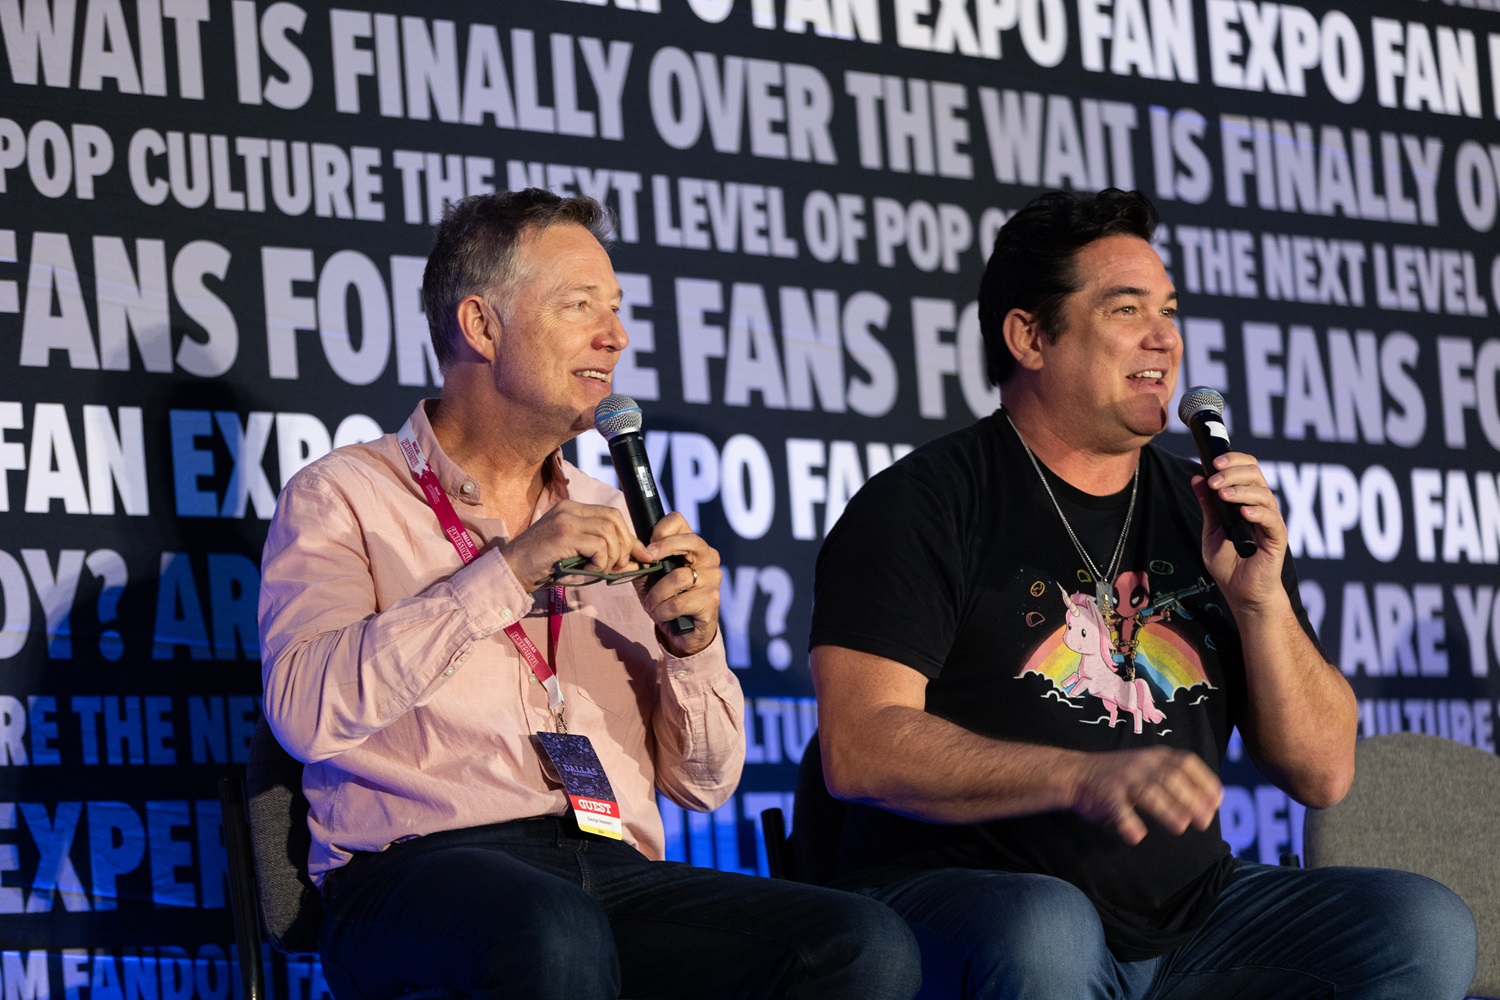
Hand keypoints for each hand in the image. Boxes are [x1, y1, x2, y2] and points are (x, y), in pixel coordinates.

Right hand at [501, 499, 644, 590]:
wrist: (511, 572)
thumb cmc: (545, 568)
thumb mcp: (581, 560)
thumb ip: (607, 557)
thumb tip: (639, 563)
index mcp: (573, 510)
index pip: (612, 514)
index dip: (630, 536)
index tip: (641, 556)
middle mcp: (569, 509)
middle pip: (614, 519)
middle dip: (625, 545)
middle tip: (620, 567)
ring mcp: (565, 519)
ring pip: (609, 532)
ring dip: (612, 557)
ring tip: (599, 571)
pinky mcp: (563, 534)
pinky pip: (598, 545)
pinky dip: (601, 562)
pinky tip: (588, 571)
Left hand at [637, 512, 720, 656]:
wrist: (683, 632)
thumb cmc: (666, 599)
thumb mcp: (648, 578)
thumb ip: (638, 563)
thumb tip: (622, 557)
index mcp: (693, 546)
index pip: (678, 521)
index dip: (660, 530)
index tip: (647, 548)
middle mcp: (708, 558)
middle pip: (689, 540)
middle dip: (663, 549)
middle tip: (648, 560)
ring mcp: (713, 579)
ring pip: (678, 577)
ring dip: (657, 595)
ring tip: (653, 604)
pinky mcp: (711, 601)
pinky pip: (678, 603)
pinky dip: (663, 611)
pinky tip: (662, 616)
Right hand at [1071, 746, 1221, 844]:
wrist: (1077, 773)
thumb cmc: (1121, 775)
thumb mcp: (1149, 767)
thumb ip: (1175, 779)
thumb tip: (1212, 802)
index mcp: (1156, 756)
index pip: (1186, 763)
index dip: (1204, 781)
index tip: (1217, 801)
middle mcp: (1142, 764)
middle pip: (1171, 778)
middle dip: (1191, 800)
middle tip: (1204, 822)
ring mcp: (1123, 779)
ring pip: (1148, 792)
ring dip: (1166, 809)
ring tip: (1180, 826)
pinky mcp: (1105, 795)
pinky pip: (1118, 809)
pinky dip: (1127, 822)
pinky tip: (1136, 836)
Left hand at [1193, 451, 1289, 612]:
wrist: (1241, 593)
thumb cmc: (1229, 564)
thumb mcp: (1211, 530)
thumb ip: (1208, 505)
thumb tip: (1197, 478)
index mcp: (1247, 501)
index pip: (1248, 469)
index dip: (1233, 460)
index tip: (1213, 462)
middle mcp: (1262, 507)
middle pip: (1256, 475)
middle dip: (1233, 472)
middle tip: (1214, 480)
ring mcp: (1271, 522)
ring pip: (1264, 494)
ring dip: (1241, 490)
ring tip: (1223, 496)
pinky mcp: (1277, 538)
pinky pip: (1272, 520)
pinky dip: (1257, 512)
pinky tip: (1243, 512)